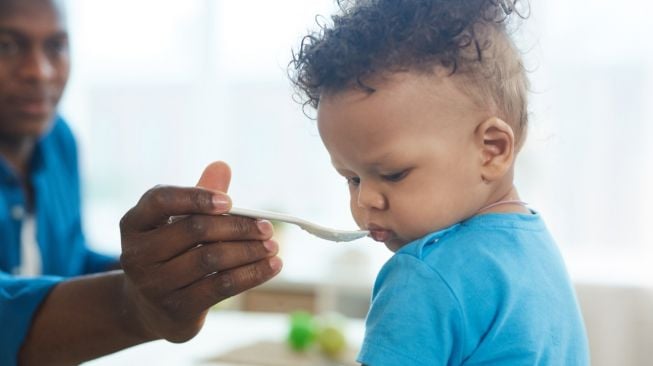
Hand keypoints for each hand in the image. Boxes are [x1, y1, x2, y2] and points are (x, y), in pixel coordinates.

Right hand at [119, 161, 281, 341]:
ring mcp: (153, 284)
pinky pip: (221, 286)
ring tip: (273, 247)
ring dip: (249, 251)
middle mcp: (137, 254)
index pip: (161, 200)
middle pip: (194, 229)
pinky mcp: (176, 309)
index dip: (196, 197)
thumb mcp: (178, 223)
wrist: (152, 308)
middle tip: (267, 227)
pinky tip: (271, 267)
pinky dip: (251, 274)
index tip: (229, 201)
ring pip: (210, 259)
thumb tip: (221, 167)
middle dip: (237, 226)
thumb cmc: (171, 253)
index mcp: (134, 223)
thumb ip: (199, 196)